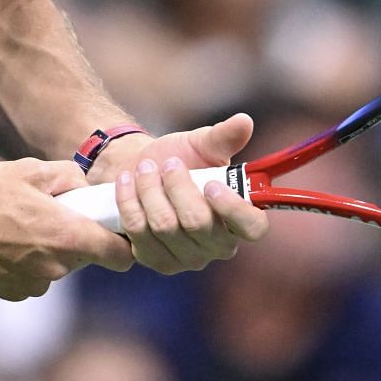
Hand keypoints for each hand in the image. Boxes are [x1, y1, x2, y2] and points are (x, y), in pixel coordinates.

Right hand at [0, 158, 131, 300]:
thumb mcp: (31, 170)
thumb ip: (69, 177)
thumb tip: (84, 189)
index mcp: (68, 238)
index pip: (120, 256)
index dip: (123, 244)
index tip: (114, 231)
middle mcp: (55, 269)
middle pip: (82, 257)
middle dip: (72, 237)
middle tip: (48, 212)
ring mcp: (30, 285)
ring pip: (53, 266)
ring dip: (44, 250)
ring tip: (15, 224)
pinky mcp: (7, 293)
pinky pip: (27, 276)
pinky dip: (21, 262)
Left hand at [98, 113, 270, 273]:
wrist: (143, 169)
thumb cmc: (183, 158)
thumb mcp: (203, 144)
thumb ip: (224, 136)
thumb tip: (243, 121)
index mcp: (241, 217)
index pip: (253, 227)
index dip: (234, 209)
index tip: (211, 184)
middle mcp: (218, 245)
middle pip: (197, 223)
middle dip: (177, 186)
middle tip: (169, 163)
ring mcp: (187, 258)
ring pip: (164, 225)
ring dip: (150, 189)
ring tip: (145, 168)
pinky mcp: (156, 259)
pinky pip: (138, 231)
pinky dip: (129, 200)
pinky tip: (127, 182)